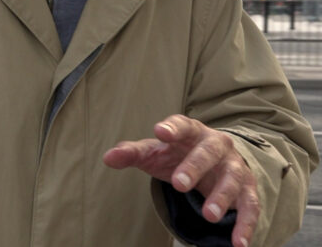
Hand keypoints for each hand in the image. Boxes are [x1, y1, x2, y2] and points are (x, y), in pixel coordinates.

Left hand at [103, 114, 258, 246]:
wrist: (213, 160)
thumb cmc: (176, 153)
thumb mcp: (153, 152)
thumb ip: (132, 153)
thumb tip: (108, 158)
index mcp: (191, 131)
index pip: (182, 124)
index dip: (172, 127)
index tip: (160, 132)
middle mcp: (217, 145)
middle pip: (208, 152)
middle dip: (194, 167)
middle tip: (179, 185)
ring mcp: (234, 166)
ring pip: (232, 179)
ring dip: (222, 197)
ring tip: (209, 216)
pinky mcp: (247, 189)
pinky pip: (250, 206)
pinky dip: (246, 224)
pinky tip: (238, 244)